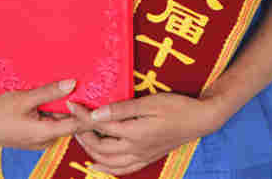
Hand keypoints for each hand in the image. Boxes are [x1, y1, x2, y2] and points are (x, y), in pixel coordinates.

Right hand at [0, 79, 83, 149]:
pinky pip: (53, 124)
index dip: (89, 112)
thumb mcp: (25, 98)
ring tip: (77, 89)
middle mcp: (46, 141)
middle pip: (71, 124)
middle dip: (80, 108)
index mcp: (45, 134)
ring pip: (62, 123)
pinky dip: (57, 112)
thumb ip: (50, 92)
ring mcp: (41, 141)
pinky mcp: (36, 137)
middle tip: (91, 88)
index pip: (77, 125)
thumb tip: (73, 83)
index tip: (97, 97)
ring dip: (68, 109)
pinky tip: (60, 98)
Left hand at [67, 92, 219, 175]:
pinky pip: (122, 169)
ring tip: (82, 136)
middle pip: (99, 147)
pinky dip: (107, 167)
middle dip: (82, 134)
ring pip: (108, 162)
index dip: (83, 116)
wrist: (199, 120)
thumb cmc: (176, 106)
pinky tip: (99, 161)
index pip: (100, 126)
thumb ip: (121, 109)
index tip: (72, 105)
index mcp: (134, 133)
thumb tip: (96, 114)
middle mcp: (135, 149)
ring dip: (91, 151)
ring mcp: (141, 156)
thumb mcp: (149, 102)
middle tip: (72, 120)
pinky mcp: (147, 158)